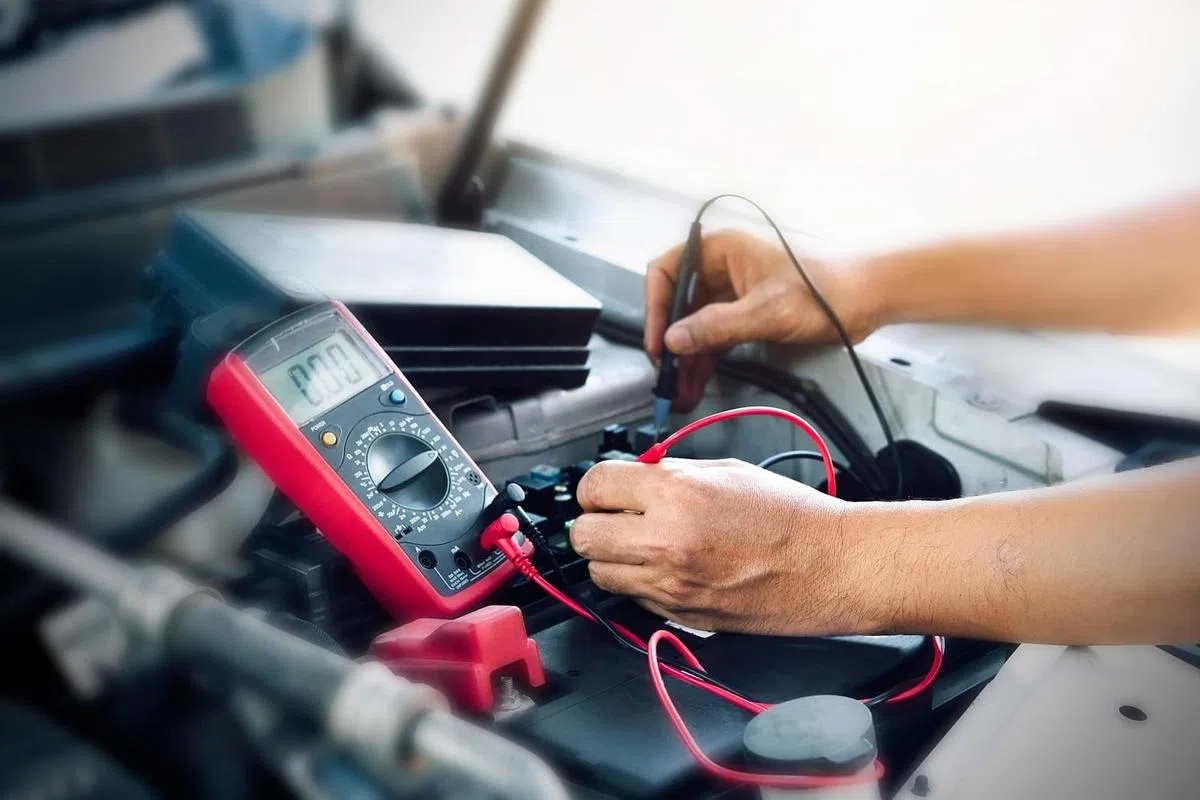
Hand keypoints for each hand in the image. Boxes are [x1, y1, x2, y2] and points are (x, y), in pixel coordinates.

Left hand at [570, 457, 886, 635]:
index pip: (593, 486)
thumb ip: (670, 473)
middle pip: (582, 536)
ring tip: (641, 546)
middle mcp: (664, 541)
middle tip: (614, 519)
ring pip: (599, 574)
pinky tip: (669, 569)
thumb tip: (631, 475)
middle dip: (593, 524)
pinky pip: (633, 598)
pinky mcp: (680, 615)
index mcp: (675, 494)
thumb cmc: (791, 516)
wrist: (832, 566)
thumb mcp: (725, 471)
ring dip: (612, 558)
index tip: (605, 491)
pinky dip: (640, 584)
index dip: (595, 488)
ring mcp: (670, 584)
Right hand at [644, 229, 877, 410]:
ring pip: (694, 326)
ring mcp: (731, 293)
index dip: (655, 307)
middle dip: (670, 342)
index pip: (667, 272)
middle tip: (665, 376)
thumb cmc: (822, 292)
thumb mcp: (765, 312)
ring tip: (678, 393)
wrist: (865, 301)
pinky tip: (695, 387)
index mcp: (720, 250)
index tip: (658, 342)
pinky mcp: (745, 316)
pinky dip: (704, 362)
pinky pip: (713, 339)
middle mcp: (720, 268)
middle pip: (677, 304)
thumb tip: (672, 341)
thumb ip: (715, 326)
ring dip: (685, 359)